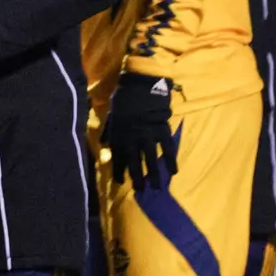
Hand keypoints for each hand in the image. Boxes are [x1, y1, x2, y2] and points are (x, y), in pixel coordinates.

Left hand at [102, 72, 177, 188]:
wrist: (141, 85)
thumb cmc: (125, 99)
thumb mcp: (112, 114)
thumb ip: (109, 131)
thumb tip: (102, 144)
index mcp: (120, 134)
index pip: (119, 156)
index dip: (119, 169)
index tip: (120, 181)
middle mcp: (133, 137)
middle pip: (135, 161)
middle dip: (137, 176)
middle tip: (140, 190)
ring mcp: (149, 135)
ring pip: (151, 158)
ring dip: (154, 173)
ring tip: (156, 187)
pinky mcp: (163, 130)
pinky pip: (168, 148)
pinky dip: (171, 159)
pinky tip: (173, 171)